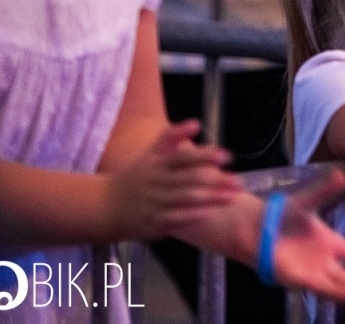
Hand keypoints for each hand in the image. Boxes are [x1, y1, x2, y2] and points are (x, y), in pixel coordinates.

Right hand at [108, 121, 239, 239]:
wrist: (106, 207)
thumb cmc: (136, 177)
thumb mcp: (151, 154)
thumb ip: (173, 137)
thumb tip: (196, 123)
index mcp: (158, 164)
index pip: (184, 157)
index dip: (206, 156)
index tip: (227, 156)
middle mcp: (157, 182)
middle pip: (190, 179)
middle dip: (216, 180)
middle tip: (238, 181)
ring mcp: (155, 203)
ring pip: (186, 199)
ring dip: (211, 199)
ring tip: (232, 197)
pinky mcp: (153, 222)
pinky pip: (176, 219)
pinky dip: (193, 216)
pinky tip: (211, 213)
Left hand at [269, 168, 344, 302]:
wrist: (257, 228)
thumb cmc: (281, 216)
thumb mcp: (306, 202)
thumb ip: (324, 191)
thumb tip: (342, 174)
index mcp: (330, 242)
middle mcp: (325, 260)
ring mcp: (314, 271)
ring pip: (338, 284)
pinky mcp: (302, 279)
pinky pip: (324, 289)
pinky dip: (338, 293)